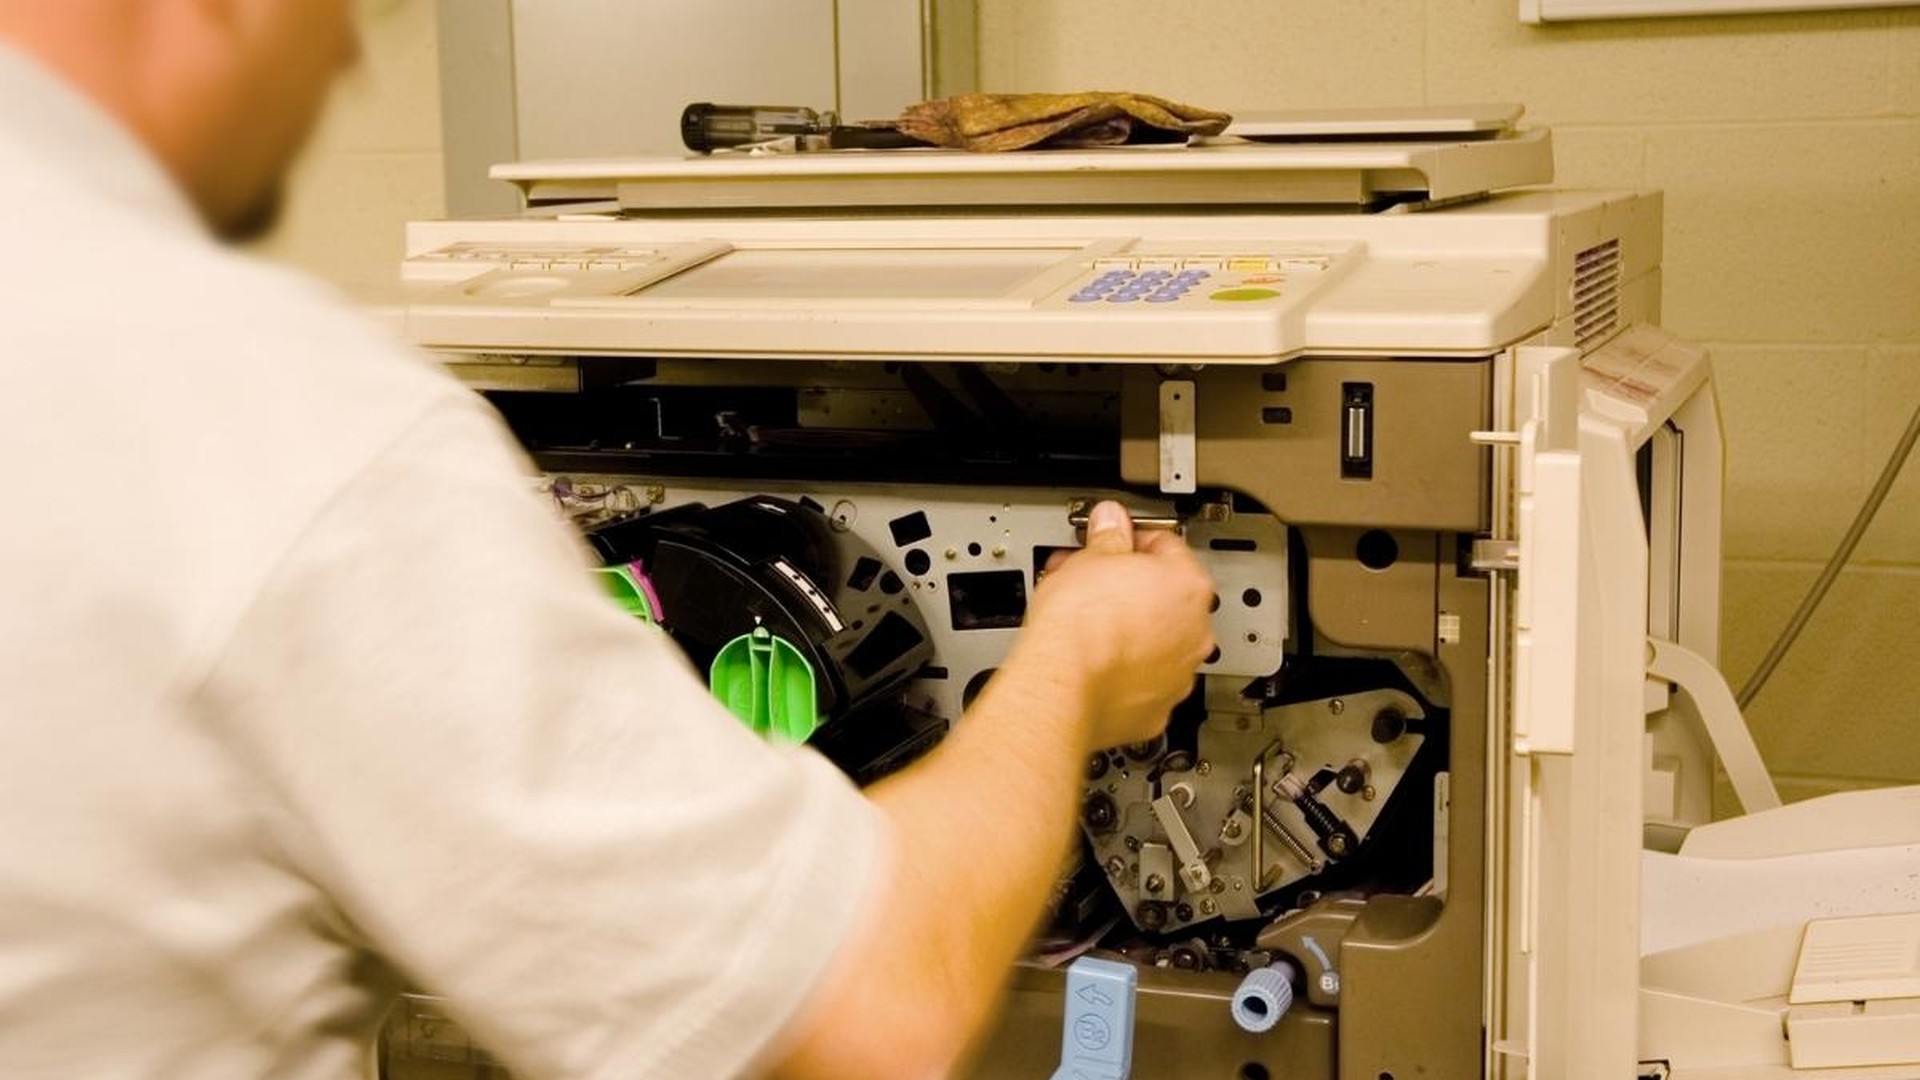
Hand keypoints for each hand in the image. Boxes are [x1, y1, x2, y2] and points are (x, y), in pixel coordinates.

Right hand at [1012, 501, 1214, 748]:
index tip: (1113, 541)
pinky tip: (1097, 660)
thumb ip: (1109, 536)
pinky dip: (1125, 671)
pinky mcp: (1156, 709)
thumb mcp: (1090, 559)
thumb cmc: (1079, 624)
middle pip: (1167, 596)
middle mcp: (1194, 631)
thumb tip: (1110, 523)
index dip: (1133, 539)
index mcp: (1187, 585)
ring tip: (1088, 621)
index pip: (1167, 545)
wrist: (1061, 682)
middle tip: (1094, 580)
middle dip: (1130, 586)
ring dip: (1131, 629)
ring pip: (1159, 642)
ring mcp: (1179, 673)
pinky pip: (1145, 681)